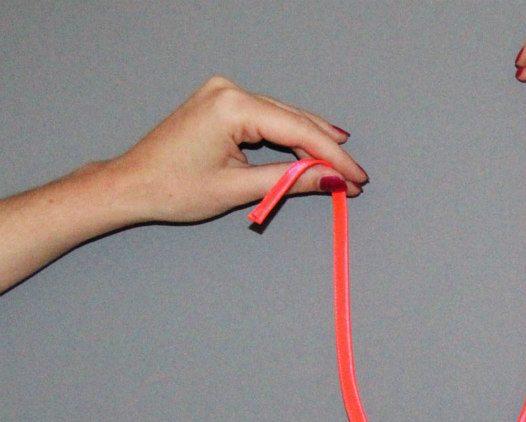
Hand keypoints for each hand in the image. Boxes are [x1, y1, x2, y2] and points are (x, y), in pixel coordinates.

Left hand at [111, 75, 367, 222]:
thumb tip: (330, 179)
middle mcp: (229, 92)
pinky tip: (312, 149)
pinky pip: (268, 119)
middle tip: (355, 176)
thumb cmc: (172, 187)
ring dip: (313, 143)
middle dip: (328, 150)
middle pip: (295, 120)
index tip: (356, 177)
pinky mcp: (222, 105)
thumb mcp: (239, 188)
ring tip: (342, 168)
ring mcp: (225, 95)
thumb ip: (290, 181)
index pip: (298, 130)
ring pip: (284, 118)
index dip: (333, 157)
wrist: (133, 184)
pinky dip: (291, 138)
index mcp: (232, 106)